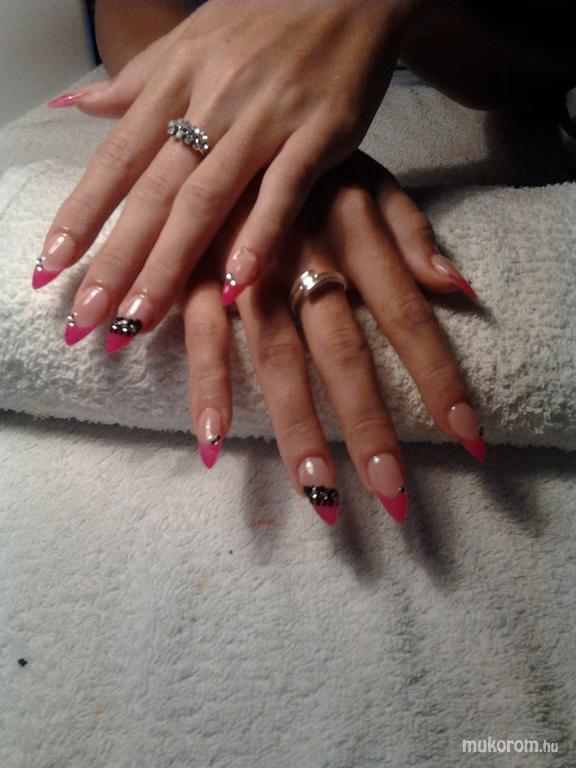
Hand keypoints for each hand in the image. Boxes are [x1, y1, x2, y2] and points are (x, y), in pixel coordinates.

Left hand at [35, 0, 419, 353]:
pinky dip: (259, 237)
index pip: (116, 158)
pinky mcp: (320, 134)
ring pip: (207, 198)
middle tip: (90, 316)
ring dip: (172, 262)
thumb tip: (79, 108)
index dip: (83, 214)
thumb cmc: (265, 21)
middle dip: (118, 258)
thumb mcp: (190, 40)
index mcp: (175, 81)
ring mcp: (266, 119)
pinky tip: (235, 286)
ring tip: (141, 316)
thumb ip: (136, 82)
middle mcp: (212, 102)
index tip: (52, 265)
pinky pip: (284, 192)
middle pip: (154, 192)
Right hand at [180, 152, 483, 525]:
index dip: (439, 379)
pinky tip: (212, 440)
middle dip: (371, 426)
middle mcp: (306, 257)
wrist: (222, 117)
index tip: (468, 440)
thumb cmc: (307, 161)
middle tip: (393, 495)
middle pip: (345, 353)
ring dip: (297, 427)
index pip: (408, 317)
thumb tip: (461, 291)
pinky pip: (204, 337)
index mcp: (355, 232)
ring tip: (318, 494)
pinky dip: (208, 385)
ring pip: (277, 358)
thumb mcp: (370, 179)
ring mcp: (247, 270)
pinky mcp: (195, 276)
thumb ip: (414, 232)